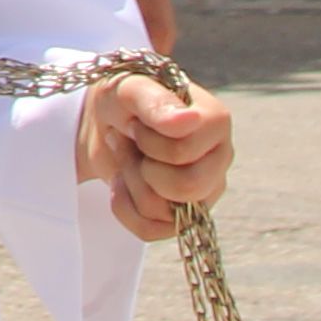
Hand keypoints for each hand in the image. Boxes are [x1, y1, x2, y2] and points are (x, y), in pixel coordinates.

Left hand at [78, 68, 233, 238]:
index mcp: (216, 121)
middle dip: (142, 167)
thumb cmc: (120, 101)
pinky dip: (124, 207)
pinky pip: (152, 231)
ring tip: (127, 158)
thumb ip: (156, 101)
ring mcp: (206, 190)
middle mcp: (220, 157)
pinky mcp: (186, 217)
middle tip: (130, 143)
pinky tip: (123, 182)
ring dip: (131, 182)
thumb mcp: (128, 89)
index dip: (148, 141)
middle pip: (186, 187)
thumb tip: (188, 121)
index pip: (183, 152)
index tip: (137, 122)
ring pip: (168, 213)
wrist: (100, 124)